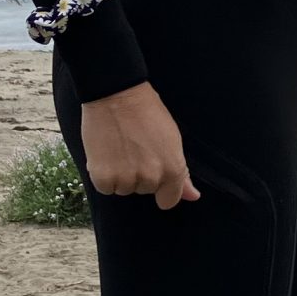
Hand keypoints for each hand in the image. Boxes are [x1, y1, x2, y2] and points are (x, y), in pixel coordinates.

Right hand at [80, 83, 198, 208]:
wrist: (116, 95)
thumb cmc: (146, 112)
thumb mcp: (172, 140)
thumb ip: (181, 174)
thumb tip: (193, 196)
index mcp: (173, 170)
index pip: (168, 200)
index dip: (161, 188)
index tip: (153, 172)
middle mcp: (151, 178)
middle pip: (144, 191)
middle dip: (139, 174)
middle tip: (134, 148)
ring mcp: (127, 179)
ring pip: (123, 189)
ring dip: (120, 175)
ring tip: (119, 148)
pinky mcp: (103, 177)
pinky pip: (105, 188)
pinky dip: (103, 175)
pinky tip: (106, 153)